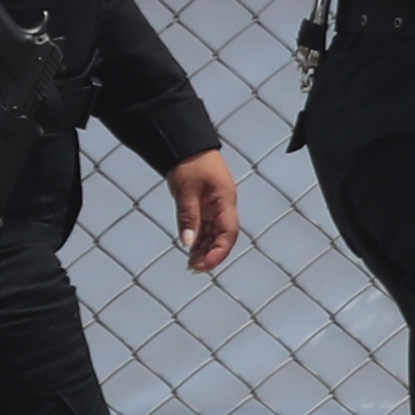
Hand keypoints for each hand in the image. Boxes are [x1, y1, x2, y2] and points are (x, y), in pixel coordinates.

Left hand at [164, 149, 241, 271]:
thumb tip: (188, 243)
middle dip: (211, 255)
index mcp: (225, 202)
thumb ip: (189, 217)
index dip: (219, 252)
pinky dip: (199, 239)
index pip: (228, 233)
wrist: (186, 145)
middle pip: (223, 237)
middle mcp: (224, 206)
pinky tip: (191, 250)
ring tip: (191, 264)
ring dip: (204, 249)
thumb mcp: (186, 191)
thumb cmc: (190, 164)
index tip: (205, 266)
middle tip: (194, 269)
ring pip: (214, 234)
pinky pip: (206, 226)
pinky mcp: (206, 205)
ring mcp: (216, 206)